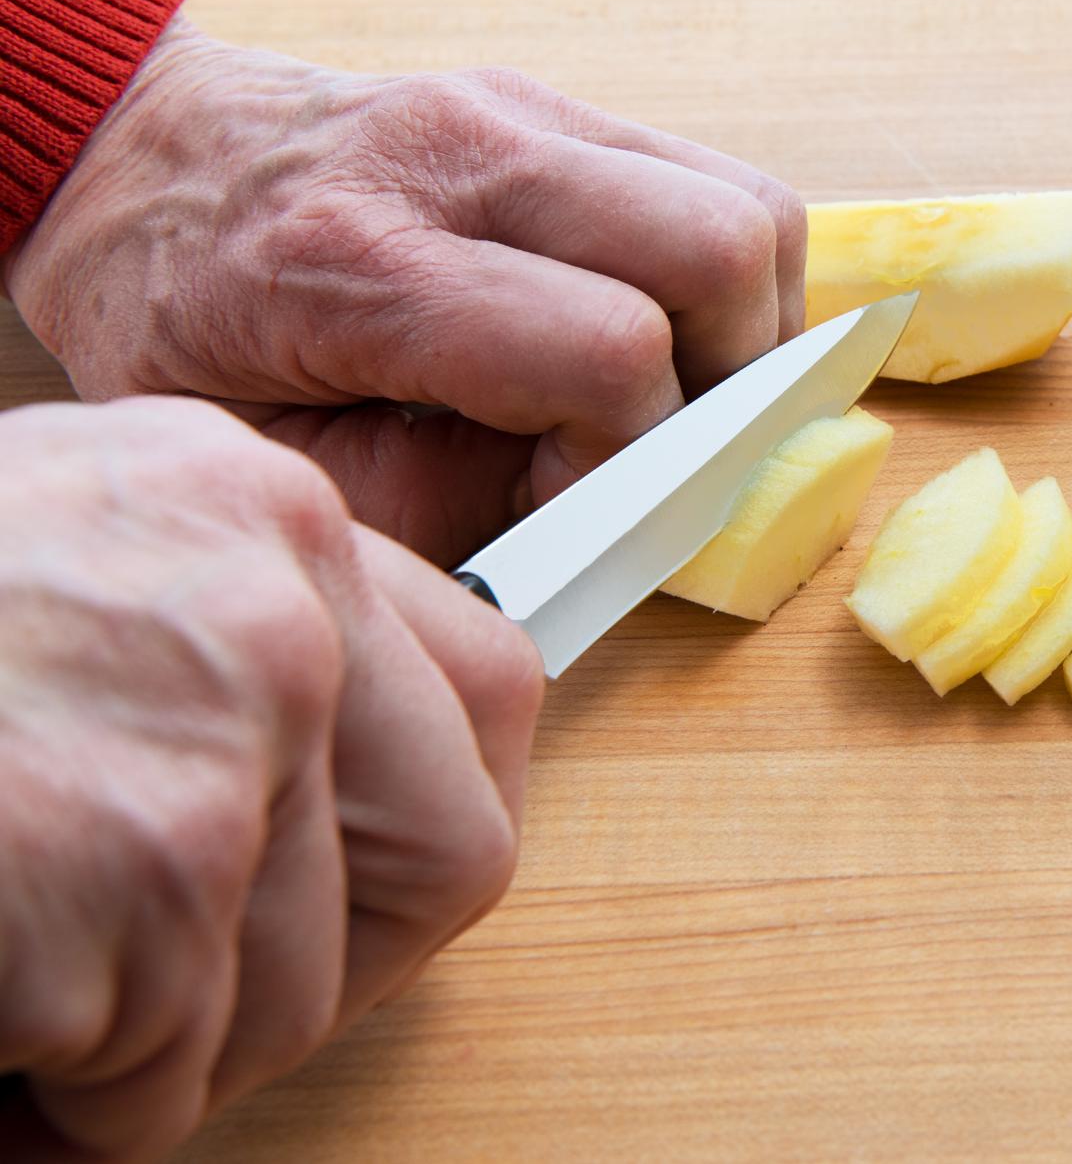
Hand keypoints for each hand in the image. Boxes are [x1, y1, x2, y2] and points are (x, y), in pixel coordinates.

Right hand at [0, 396, 543, 1160]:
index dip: (428, 824)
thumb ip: (218, 638)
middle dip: (327, 970)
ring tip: (34, 1002)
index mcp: (251, 509)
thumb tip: (352, 772)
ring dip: (166, 1048)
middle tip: (188, 1011)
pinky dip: (74, 1109)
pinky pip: (170, 1072)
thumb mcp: (71, 567)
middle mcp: (270, 592)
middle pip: (453, 853)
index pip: (486, 688)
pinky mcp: (144, 867)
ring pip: (303, 987)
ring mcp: (221, 725)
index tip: (370, 892)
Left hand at [2, 17, 804, 564]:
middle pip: (716, 252)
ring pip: (749, 206)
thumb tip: (609, 502)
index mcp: (361, 260)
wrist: (133, 159)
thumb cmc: (188, 330)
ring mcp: (519, 109)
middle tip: (660, 441)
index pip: (607, 351)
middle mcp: (459, 155)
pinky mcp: (555, 102)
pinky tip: (662, 327)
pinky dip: (726, 272)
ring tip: (677, 387)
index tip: (570, 496)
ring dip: (750, 321)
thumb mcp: (287, 464)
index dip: (628, 457)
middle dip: (728, 378)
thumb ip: (453, 500)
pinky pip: (716, 180)